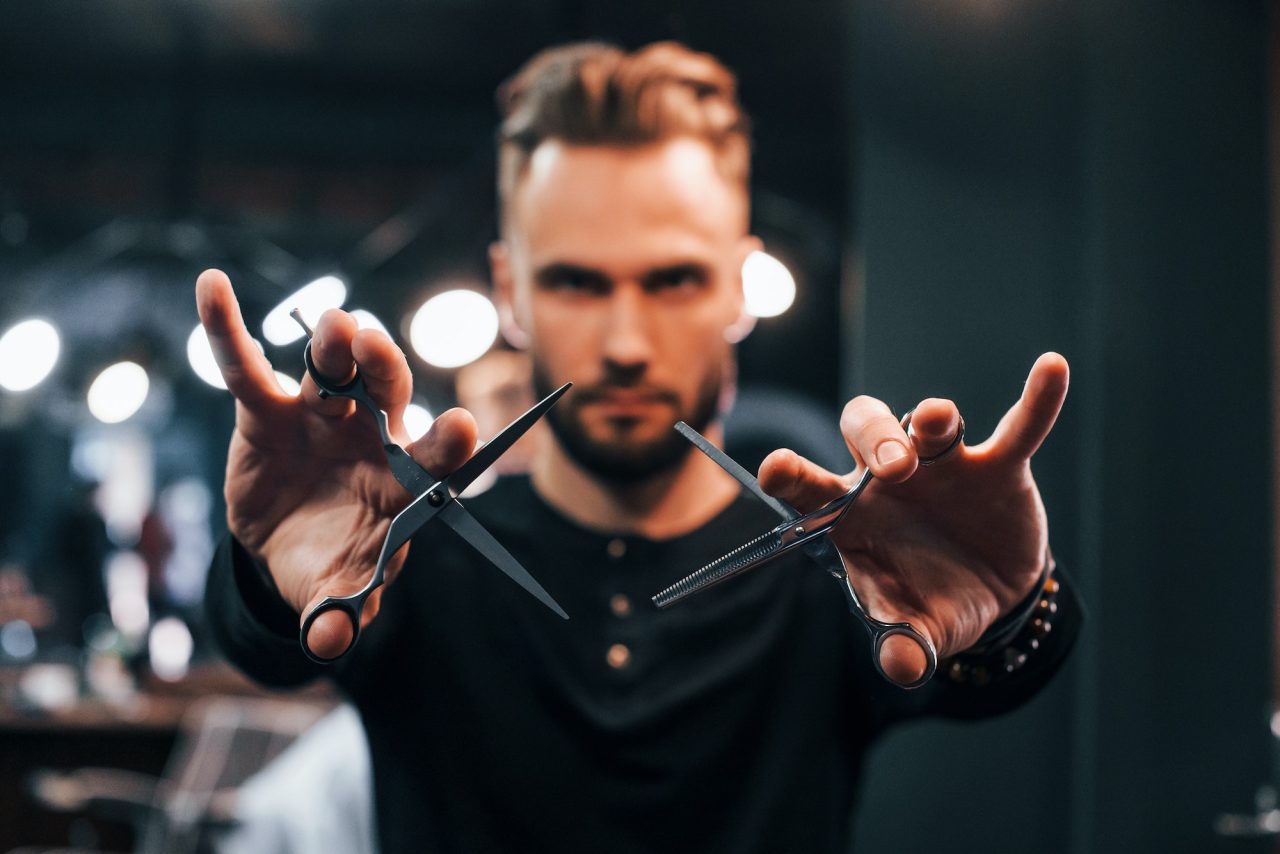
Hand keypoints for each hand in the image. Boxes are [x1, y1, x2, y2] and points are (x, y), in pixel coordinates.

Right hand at [196, 269, 477, 658]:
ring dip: (334, 346)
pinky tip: (212, 286)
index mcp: (405, 480)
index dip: (448, 444)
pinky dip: (228, 329)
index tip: (462, 429)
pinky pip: (247, 367)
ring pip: (334, 370)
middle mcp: (373, 435)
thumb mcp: (335, 593)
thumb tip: (331, 645)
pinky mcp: (269, 408)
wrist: (290, 545)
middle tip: (378, 351)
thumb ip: (339, 613)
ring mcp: (324, 415)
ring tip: (335, 326)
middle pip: (389, 394)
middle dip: (386, 371)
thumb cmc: (332, 563)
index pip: (436, 457)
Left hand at [757, 353, 1068, 685]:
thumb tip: (901, 667)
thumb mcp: (916, 628)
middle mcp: (888, 478)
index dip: (789, 472)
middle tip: (894, 470)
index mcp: (850, 512)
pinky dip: (1037, 401)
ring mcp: (943, 466)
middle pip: (865, 430)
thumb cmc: (928, 601)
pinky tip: (1053, 368)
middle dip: (876, 442)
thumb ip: (902, 643)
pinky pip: (1019, 427)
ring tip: (939, 424)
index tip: (776, 469)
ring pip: (929, 422)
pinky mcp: (999, 466)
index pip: (807, 484)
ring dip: (932, 419)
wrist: (990, 595)